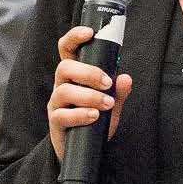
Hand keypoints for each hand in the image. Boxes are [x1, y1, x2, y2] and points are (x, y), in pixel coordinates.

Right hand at [48, 27, 133, 162]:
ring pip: (64, 91)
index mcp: (74, 75)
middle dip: (88, 72)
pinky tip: (94, 116)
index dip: (74, 37)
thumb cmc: (94, 121)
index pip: (67, 50)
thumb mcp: (111, 106)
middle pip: (64, 68)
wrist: (81, 151)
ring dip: (89, 96)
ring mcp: (56, 103)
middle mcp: (62, 86)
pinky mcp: (56, 122)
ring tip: (106, 104)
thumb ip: (119, 93)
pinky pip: (63, 115)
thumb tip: (126, 78)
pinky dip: (81, 114)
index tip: (89, 32)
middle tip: (107, 82)